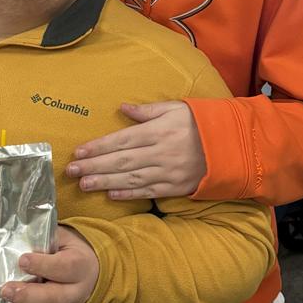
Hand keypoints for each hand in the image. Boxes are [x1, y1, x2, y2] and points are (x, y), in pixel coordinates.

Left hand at [0, 226, 98, 302]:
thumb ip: (46, 238)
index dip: (43, 265)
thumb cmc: (73, 252)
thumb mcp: (65, 238)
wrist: (90, 274)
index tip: (22, 259)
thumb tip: (20, 235)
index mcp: (81, 265)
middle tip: (6, 289)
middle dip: (28, 296)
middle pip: (54, 298)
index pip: (63, 267)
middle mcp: (76, 291)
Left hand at [66, 101, 205, 199]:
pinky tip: (110, 194)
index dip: (98, 147)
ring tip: (84, 185)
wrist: (231, 145)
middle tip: (71, 172)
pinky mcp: (175, 187)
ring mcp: (167, 172)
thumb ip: (148, 110)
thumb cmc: (200, 121)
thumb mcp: (175, 108)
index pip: (121, 140)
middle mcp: (160, 153)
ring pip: (130, 179)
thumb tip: (122, 108)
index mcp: (158, 131)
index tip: (78, 152)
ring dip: (104, 182)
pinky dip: (128, 194)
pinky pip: (148, 191)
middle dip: (94, 166)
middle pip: (121, 161)